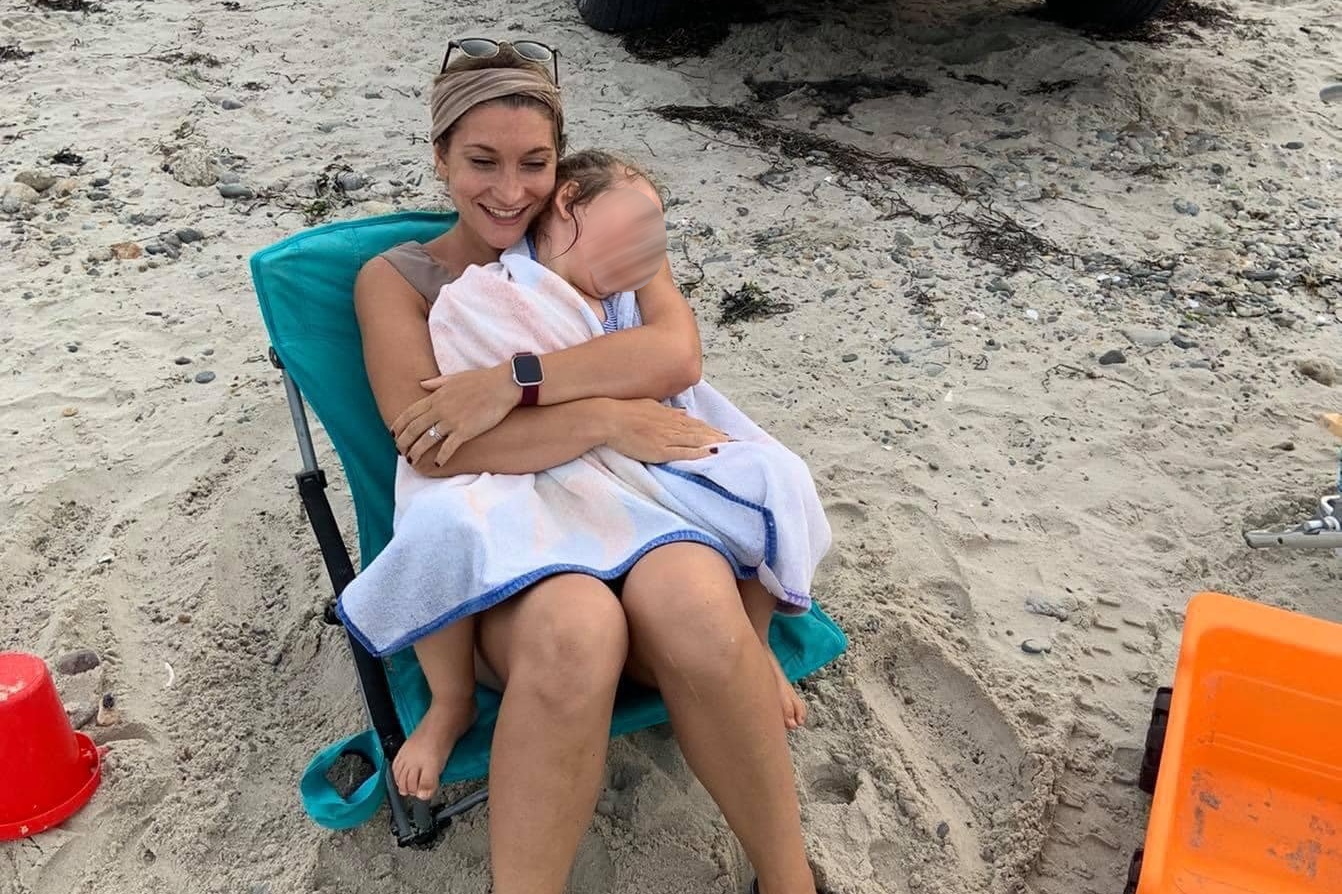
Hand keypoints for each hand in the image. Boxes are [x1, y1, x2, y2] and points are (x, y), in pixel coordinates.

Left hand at [393, 365, 518, 465]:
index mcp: (436, 396)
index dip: (398, 425)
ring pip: (426, 440)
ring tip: (412, 461)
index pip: (410, 413)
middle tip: (399, 451)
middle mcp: (440, 409)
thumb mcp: (455, 377)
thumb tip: (421, 383)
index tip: (393, 435)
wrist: (502, 385)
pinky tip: (437, 464)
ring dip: (416, 452)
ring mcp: (451, 421)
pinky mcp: (465, 431)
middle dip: (403, 442)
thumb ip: (436, 382)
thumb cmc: (481, 380)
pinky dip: (440, 457)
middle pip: (413, 429)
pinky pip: (447, 448)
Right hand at [600, 399, 726, 463]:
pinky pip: (684, 452)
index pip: (696, 424)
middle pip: (702, 432)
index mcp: (670, 415)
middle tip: (738, 443)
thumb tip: (681, 412)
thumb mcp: (650, 406)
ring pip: (697, 441)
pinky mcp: (660, 449)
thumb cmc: (625, 411)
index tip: (726, 435)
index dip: (712, 430)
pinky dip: (699, 453)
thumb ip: (667, 411)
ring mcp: (667, 437)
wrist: (609, 418)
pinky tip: (711, 455)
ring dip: (714, 444)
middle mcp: (672, 425)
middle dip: (719, 437)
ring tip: (731, 449)